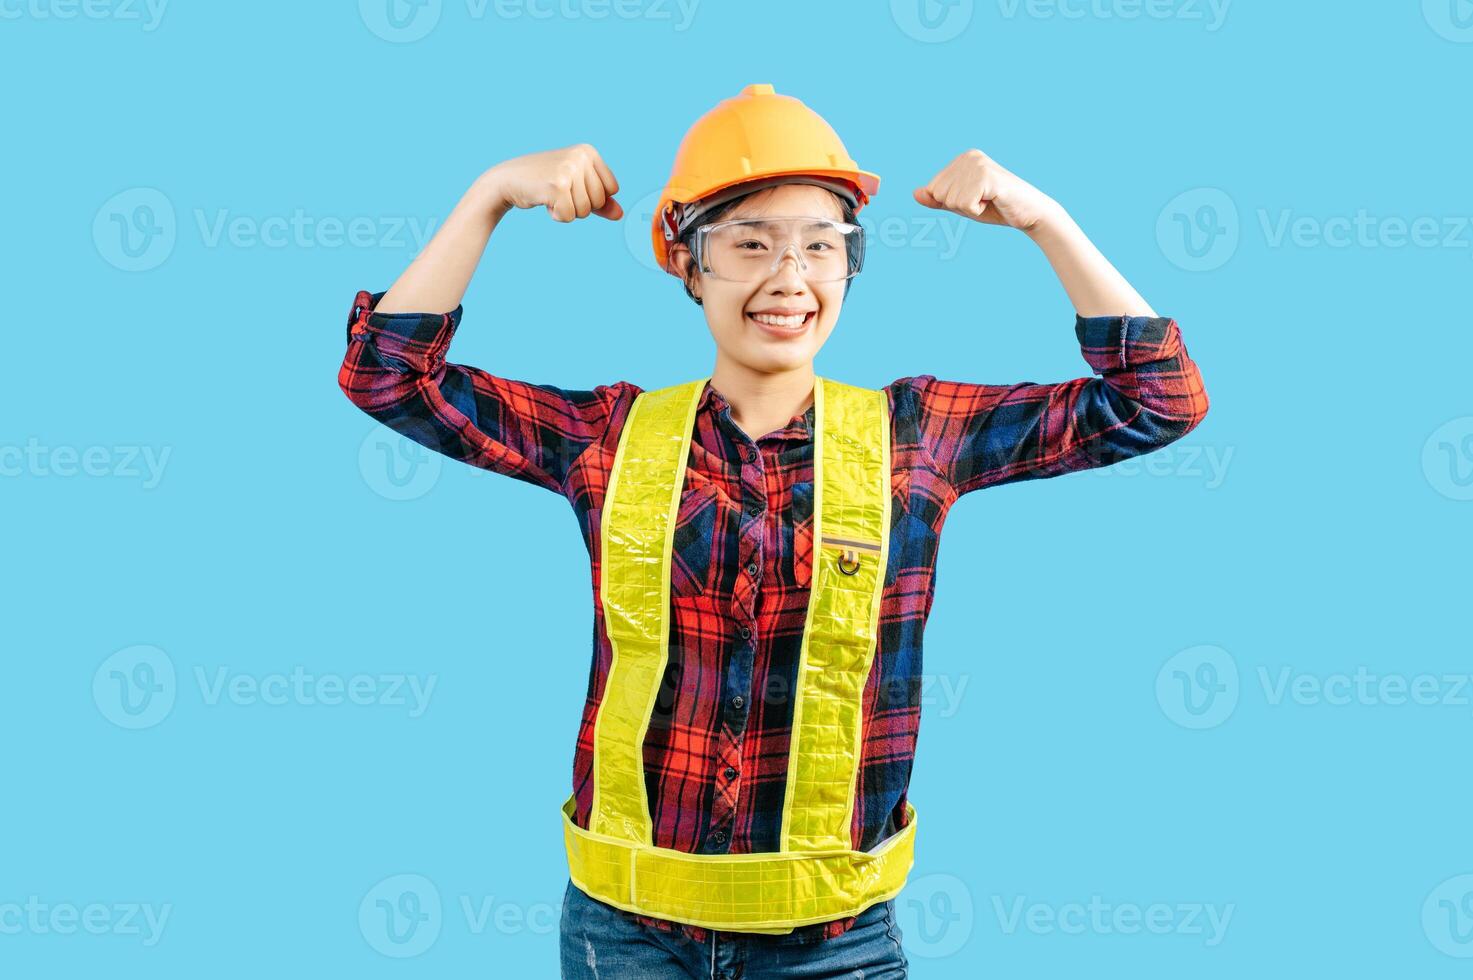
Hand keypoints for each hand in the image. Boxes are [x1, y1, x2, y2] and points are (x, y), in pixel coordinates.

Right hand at [482, 144, 622, 222]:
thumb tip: (620, 214)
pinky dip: (557, 215)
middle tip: (558, 192)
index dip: (593, 197)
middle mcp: (580, 156)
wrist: (508, 180)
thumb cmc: (544, 184)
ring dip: (567, 211)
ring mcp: (568, 169)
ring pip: (585, 211)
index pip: (612, 189)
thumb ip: (601, 202)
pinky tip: (544, 200)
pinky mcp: (557, 185)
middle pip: (599, 202)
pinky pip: (569, 216)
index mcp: (588, 151)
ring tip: (551, 195)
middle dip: (579, 206)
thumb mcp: (576, 188)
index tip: (572, 187)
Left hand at [913, 149, 1061, 233]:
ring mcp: (978, 165)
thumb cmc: (996, 208)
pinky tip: (994, 202)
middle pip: (939, 194)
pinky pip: (965, 205)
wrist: (1030, 214)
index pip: (933, 189)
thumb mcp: (961, 204)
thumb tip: (915, 193)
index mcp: (962, 159)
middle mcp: (969, 157)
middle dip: (960, 206)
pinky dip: (977, 211)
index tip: (976, 199)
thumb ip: (938, 199)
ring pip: (951, 201)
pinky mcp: (987, 177)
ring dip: (970, 209)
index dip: (953, 203)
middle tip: (984, 201)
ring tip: (990, 201)